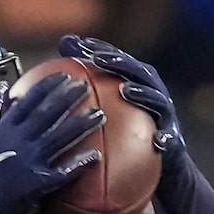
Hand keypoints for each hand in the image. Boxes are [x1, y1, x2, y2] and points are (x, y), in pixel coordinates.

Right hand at [0, 71, 103, 213]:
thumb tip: (2, 88)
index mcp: (5, 129)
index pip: (29, 101)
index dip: (48, 86)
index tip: (64, 76)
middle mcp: (18, 141)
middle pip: (48, 113)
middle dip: (68, 97)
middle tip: (84, 86)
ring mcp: (29, 161)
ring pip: (60, 137)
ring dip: (81, 124)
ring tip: (98, 113)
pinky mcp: (37, 182)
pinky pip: (62, 172)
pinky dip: (78, 164)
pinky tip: (94, 155)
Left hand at [60, 36, 181, 162]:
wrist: (160, 170)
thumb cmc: (122, 147)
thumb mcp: (99, 126)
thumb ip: (80, 110)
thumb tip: (41, 98)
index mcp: (130, 86)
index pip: (110, 62)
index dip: (92, 49)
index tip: (70, 43)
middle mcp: (150, 94)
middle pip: (134, 71)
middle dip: (117, 61)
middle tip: (97, 58)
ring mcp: (164, 115)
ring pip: (156, 98)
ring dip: (142, 92)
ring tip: (126, 90)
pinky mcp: (173, 140)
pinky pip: (168, 139)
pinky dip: (164, 138)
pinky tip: (157, 140)